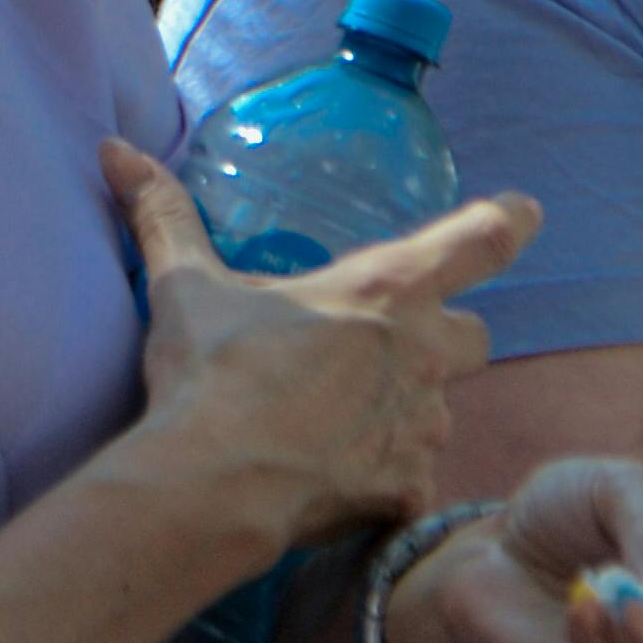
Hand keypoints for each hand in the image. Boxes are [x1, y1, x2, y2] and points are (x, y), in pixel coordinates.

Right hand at [103, 139, 538, 566]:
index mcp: (386, 291)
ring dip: (407, 413)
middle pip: (473, 337)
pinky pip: (411, 483)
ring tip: (341, 424)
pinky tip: (336, 482)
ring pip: (440, 414)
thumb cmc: (214, 372)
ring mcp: (421, 428)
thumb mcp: (187, 285)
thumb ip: (163, 215)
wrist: (216, 481)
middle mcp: (421, 356)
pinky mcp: (406, 491)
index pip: (479, 241)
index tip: (526, 214)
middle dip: (444, 340)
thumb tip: (116, 151)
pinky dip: (383, 482)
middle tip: (393, 350)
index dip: (509, 223)